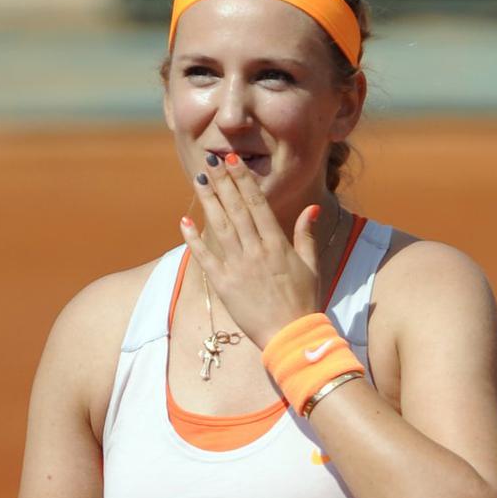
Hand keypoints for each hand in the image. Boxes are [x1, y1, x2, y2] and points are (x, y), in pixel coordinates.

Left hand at [179, 153, 321, 349]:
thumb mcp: (311, 265)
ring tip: (200, 180)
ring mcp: (238, 267)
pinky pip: (205, 257)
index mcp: (277, 244)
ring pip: (220, 226)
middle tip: (212, 161)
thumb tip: (312, 208)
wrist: (291, 336)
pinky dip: (193, 238)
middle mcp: (256, 251)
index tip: (233, 162)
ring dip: (208, 201)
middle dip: (223, 182)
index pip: (257, 204)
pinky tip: (184, 220)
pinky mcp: (224, 285)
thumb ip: (306, 235)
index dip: (243, 180)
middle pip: (236, 208)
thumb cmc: (305, 301)